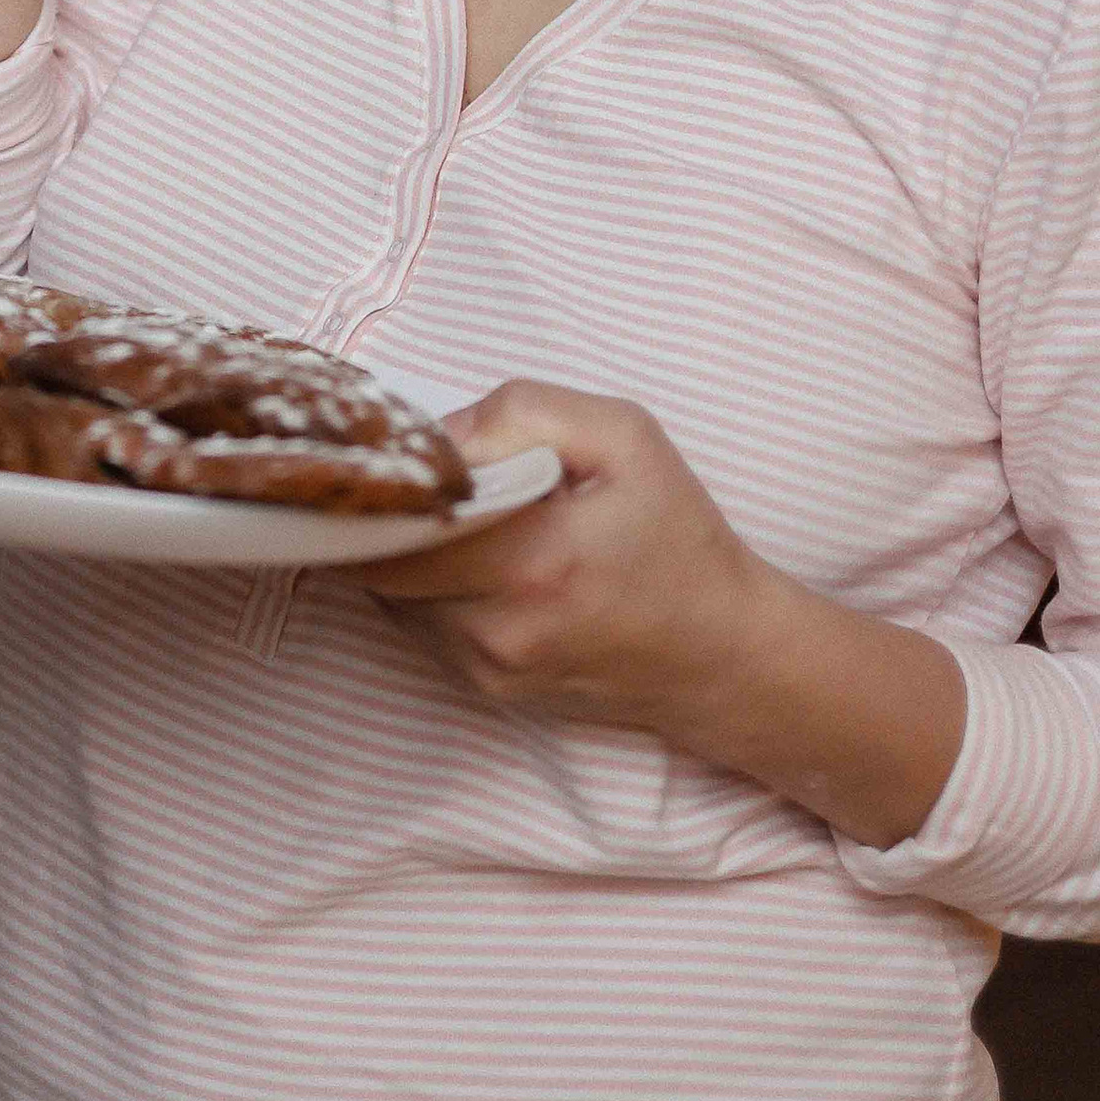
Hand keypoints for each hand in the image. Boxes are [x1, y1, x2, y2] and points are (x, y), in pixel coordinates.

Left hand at [358, 381, 762, 742]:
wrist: (721, 654)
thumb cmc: (676, 538)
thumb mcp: (623, 439)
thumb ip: (523, 413)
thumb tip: (439, 433)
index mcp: (533, 563)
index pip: (398, 523)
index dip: (383, 479)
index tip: (391, 445)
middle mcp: (497, 629)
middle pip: (378, 560)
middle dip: (383, 510)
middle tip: (411, 469)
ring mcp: (485, 668)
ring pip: (390, 591)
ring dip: (404, 546)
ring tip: (454, 509)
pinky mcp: (483, 688)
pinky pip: (417, 619)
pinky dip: (427, 581)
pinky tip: (474, 553)